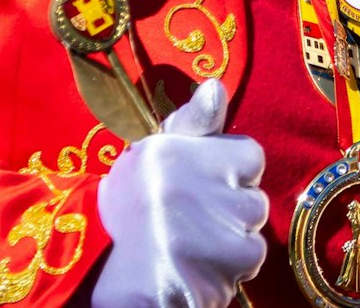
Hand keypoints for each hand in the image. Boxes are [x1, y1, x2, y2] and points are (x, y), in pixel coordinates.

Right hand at [91, 79, 266, 307]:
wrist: (106, 271)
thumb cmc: (132, 209)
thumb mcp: (154, 154)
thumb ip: (193, 122)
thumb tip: (215, 87)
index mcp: (193, 153)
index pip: (250, 155)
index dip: (229, 170)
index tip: (202, 182)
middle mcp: (213, 188)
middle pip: (253, 196)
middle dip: (231, 206)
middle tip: (191, 216)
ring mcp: (226, 230)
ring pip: (253, 229)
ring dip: (232, 236)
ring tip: (193, 241)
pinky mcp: (232, 267)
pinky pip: (248, 260)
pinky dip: (230, 266)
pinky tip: (200, 263)